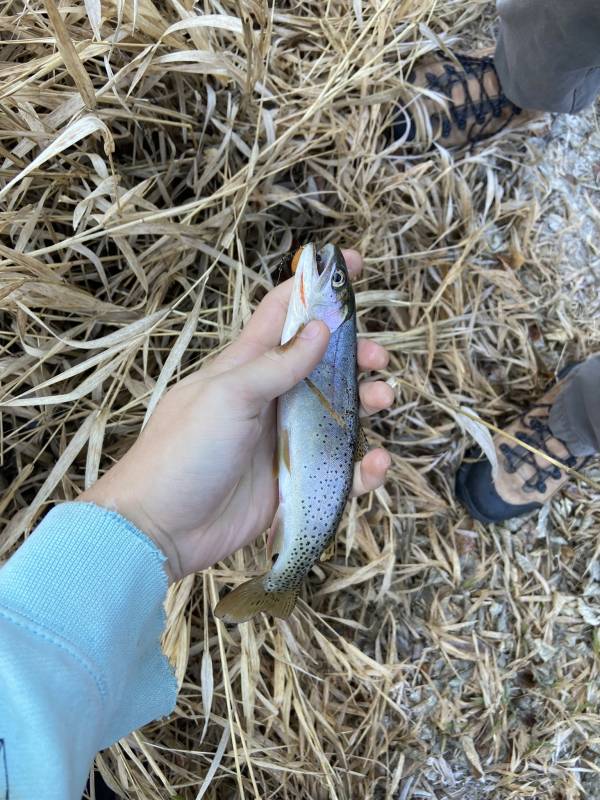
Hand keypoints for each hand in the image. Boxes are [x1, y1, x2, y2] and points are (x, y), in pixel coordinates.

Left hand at [80, 250, 392, 580]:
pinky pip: (337, 469)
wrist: (160, 528)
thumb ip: (276, 365)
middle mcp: (267, 398)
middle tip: (378, 360)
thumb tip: (319, 328)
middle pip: (320, 364)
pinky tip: (374, 464)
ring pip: (336, 413)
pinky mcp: (291, 481)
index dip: (314, 285)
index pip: (282, 312)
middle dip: (353, 354)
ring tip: (383, 400)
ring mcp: (280, 440)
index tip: (350, 262)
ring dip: (365, 403)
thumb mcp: (227, 397)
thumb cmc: (183, 452)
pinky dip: (360, 466)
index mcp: (245, 367)